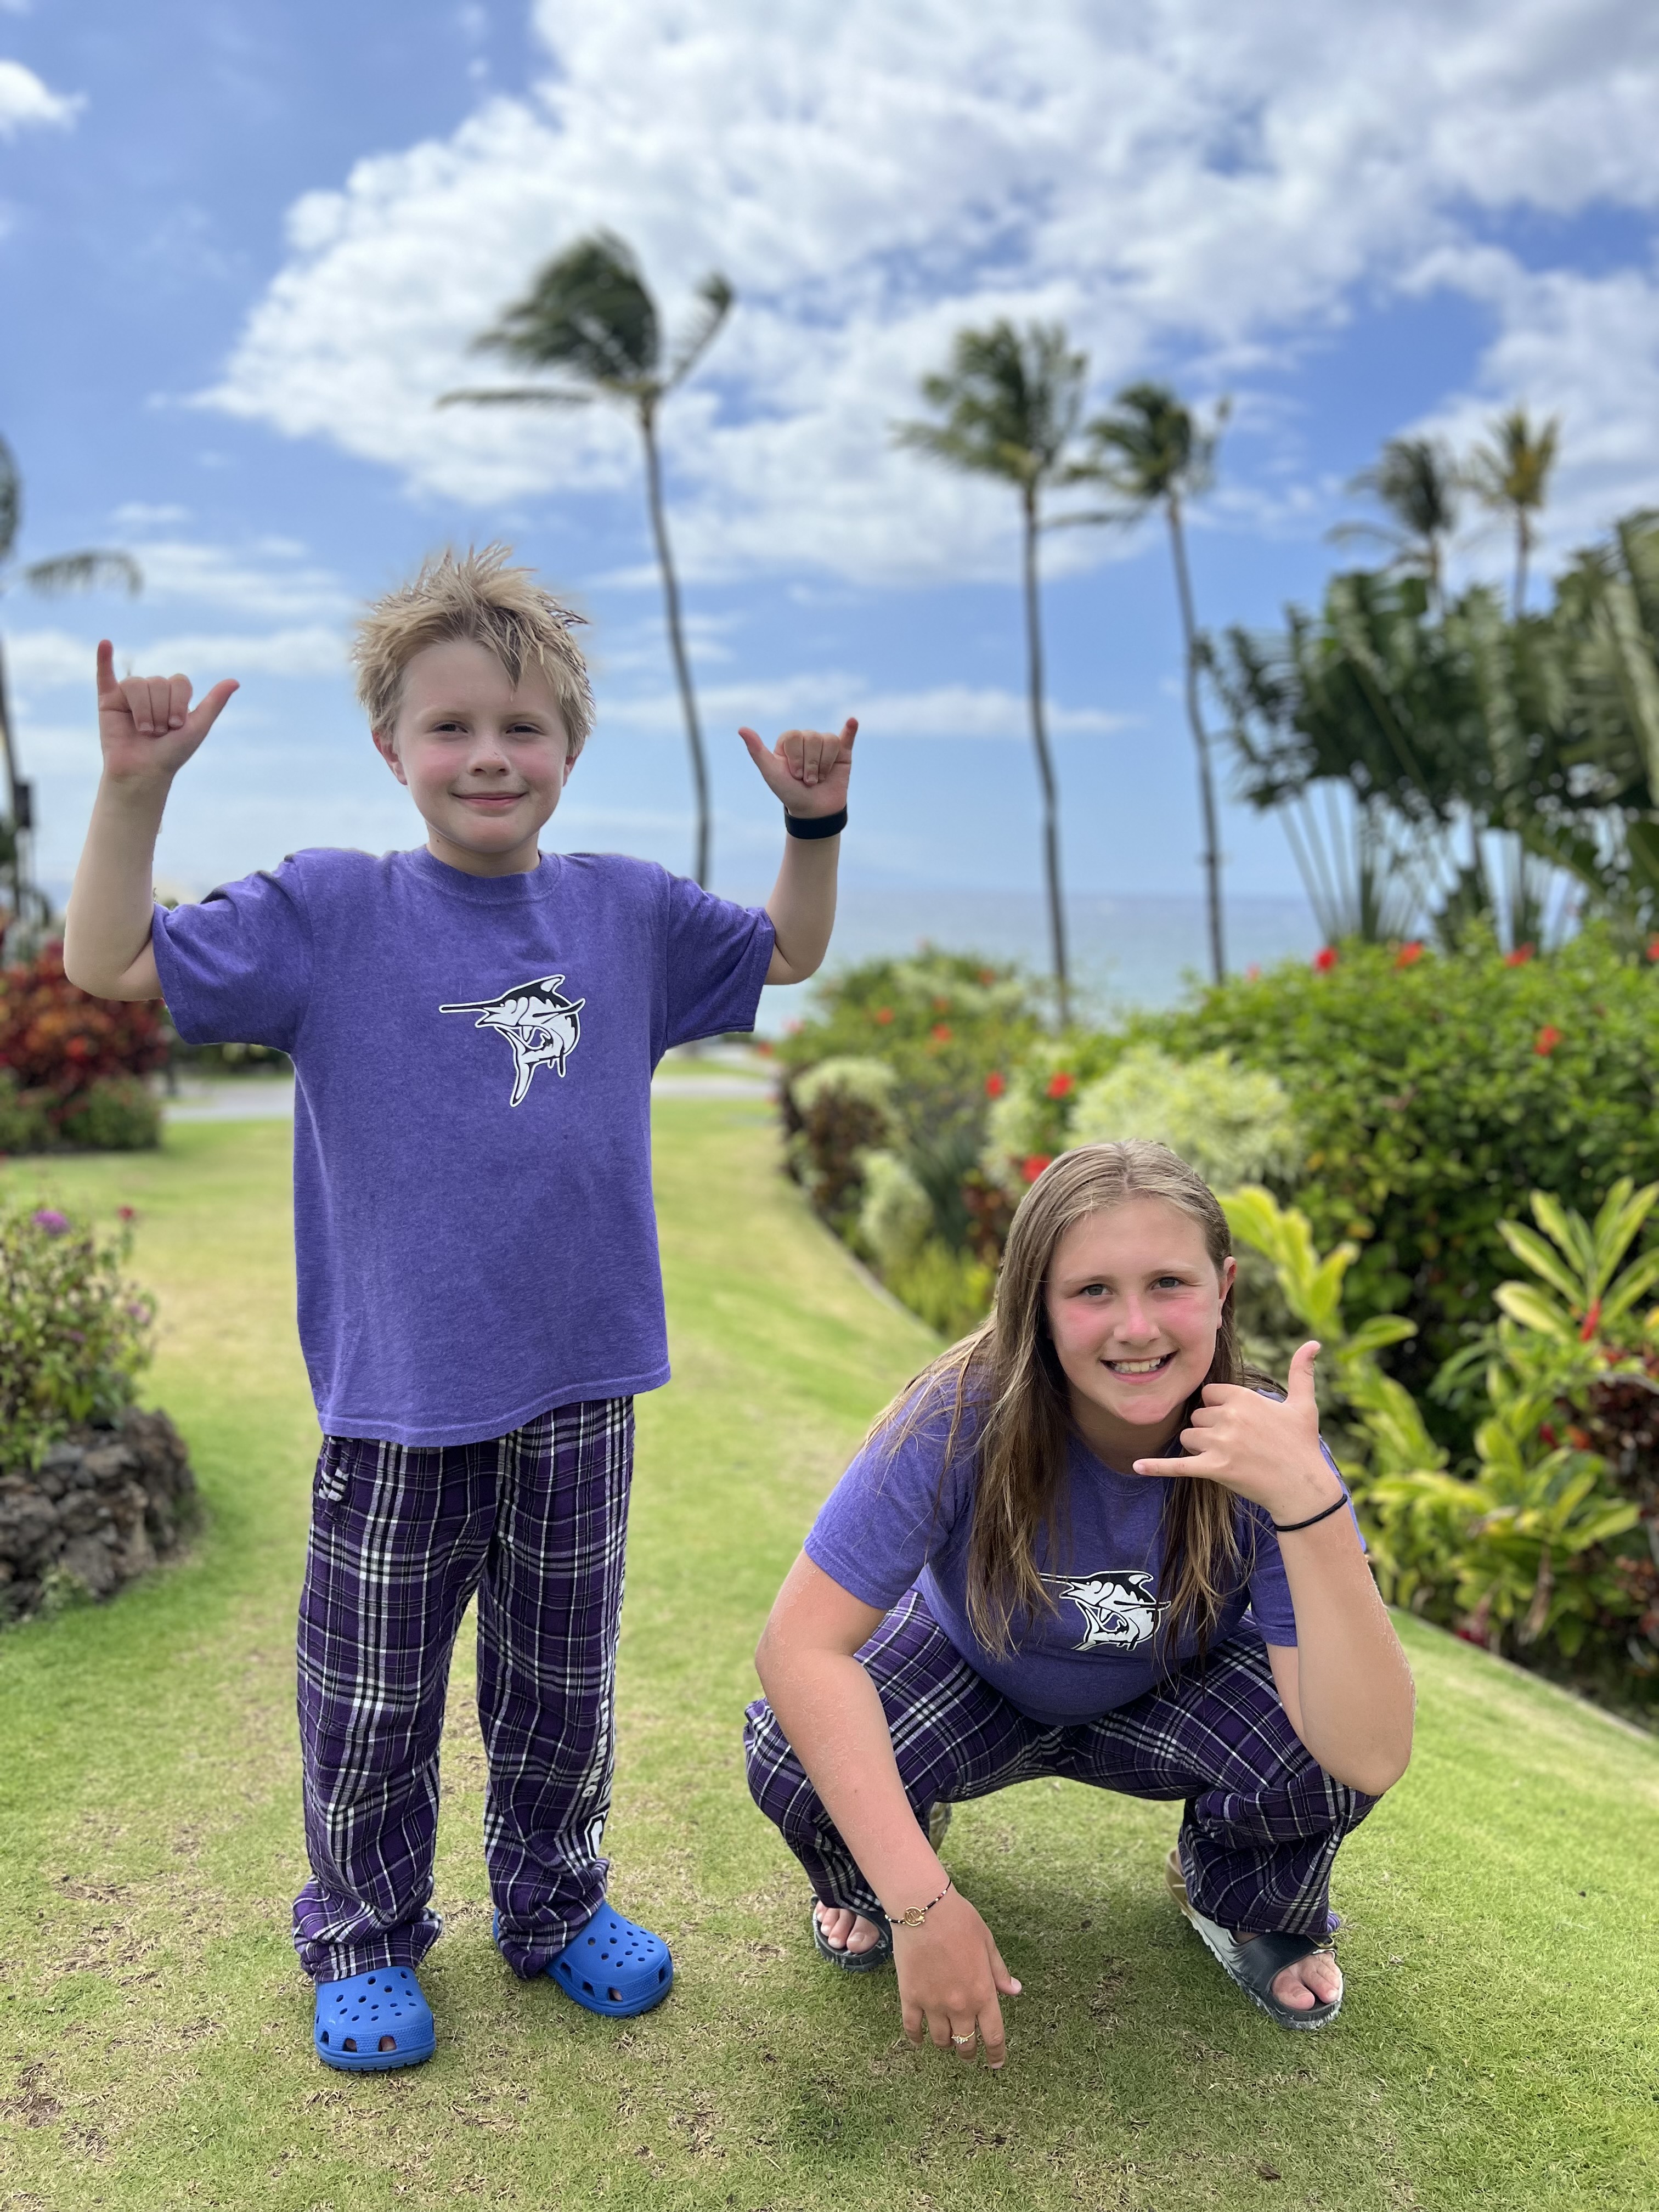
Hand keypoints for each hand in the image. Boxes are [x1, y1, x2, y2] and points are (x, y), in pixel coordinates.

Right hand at [95, 640, 237, 788]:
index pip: (179, 681)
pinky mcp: (108, 699)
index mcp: (174, 695)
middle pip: (158, 682)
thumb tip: (235, 681)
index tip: (177, 726)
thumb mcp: (198, 727)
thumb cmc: (172, 753)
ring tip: (143, 731)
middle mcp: (152, 691)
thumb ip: (214, 703)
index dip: (179, 703)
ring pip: (136, 683)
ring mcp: (129, 694)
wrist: (143, 772)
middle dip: (160, 711)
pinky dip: (103, 659)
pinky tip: (105, 644)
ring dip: (143, 711)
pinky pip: (104, 674)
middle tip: (158, 732)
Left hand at [738, 717, 855, 818]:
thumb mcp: (770, 773)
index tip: (794, 774)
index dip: (795, 757)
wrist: (813, 811)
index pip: (794, 736)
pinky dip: (851, 730)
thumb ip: (756, 751)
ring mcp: (825, 745)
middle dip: (810, 764)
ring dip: (824, 765)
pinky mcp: (843, 752)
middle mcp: (807, 740)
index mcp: (789, 741)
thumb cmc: (789, 792)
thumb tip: (741, 728)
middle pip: (812, 738)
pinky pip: (846, 736)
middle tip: (807, 780)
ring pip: (829, 741)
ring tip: (819, 778)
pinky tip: (852, 722)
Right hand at [893, 1886, 1020, 2068]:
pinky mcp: (910, 1997)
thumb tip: (1015, 1991)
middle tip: (968, 2054)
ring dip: (946, 2045)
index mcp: (983, 1993)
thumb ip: (999, 1972)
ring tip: (947, 2043)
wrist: (925, 1909)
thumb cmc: (960, 1921)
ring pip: (941, 2040)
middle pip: (965, 2043)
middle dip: (969, 2052)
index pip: (993, 2035)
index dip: (996, 2053)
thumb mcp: (988, 1943)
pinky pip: (912, 2027)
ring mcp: (933, 2003)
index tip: (996, 2063)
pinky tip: (919, 2039)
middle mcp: (959, 2005)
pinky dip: (916, 2037)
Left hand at [1132, 1341, 1340, 1525]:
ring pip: (1188, 1438)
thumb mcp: (1304, 1405)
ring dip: (1200, 1448)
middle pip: (1197, 1416)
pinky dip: (1156, 1467)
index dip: (1217, 1408)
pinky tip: (1137, 1467)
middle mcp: (1229, 1417)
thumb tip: (1314, 1342)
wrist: (1303, 1489)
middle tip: (1237, 1444)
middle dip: (1209, 1429)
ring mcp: (1220, 1444)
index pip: (1208, 1394)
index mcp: (1243, 1398)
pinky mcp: (1214, 1469)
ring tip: (1228, 1457)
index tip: (1235, 1421)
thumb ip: (1302, 1371)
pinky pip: (1178, 1466)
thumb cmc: (1302, 1445)